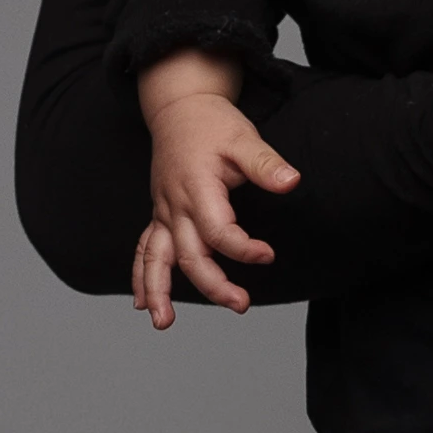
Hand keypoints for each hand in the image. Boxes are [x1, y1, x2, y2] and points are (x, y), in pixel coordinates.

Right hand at [131, 49, 300, 323]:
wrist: (179, 109)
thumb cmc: (212, 124)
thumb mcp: (244, 138)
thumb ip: (266, 164)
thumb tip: (292, 181)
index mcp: (197, 188)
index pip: (217, 231)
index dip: (243, 248)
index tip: (268, 254)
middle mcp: (174, 205)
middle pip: (189, 255)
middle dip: (212, 285)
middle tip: (241, 304)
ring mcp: (163, 212)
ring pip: (156, 258)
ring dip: (158, 290)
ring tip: (164, 323)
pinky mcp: (160, 215)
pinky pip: (145, 249)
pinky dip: (141, 276)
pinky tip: (143, 302)